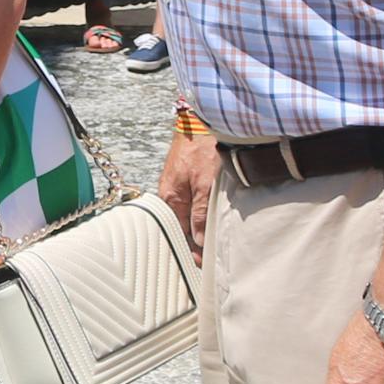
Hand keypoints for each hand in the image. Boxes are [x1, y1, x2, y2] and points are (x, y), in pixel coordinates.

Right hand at [160, 127, 217, 254]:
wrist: (200, 119)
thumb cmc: (202, 148)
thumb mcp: (205, 184)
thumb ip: (201, 214)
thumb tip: (199, 241)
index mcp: (170, 199)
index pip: (179, 233)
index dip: (192, 250)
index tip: (204, 263)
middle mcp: (170, 194)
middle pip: (182, 225)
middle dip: (194, 241)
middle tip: (210, 257)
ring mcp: (178, 185)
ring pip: (188, 214)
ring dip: (199, 227)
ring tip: (212, 241)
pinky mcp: (186, 176)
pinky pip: (191, 202)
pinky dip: (200, 212)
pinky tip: (210, 217)